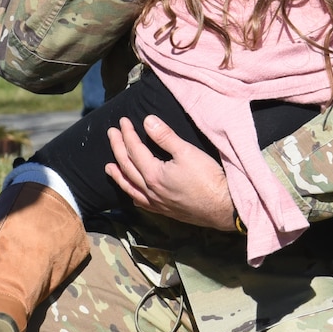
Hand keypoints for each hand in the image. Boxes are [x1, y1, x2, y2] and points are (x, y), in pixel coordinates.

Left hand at [105, 115, 235, 230]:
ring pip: (130, 187)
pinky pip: (142, 203)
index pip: (135, 150)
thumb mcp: (187, 152)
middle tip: (112, 134)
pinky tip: (133, 194)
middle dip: (118, 148)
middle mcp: (150, 190)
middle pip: (127, 167)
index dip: (127, 134)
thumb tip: (148, 121)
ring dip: (118, 175)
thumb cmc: (208, 179)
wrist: (223, 207)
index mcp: (153, 174)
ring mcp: (156, 203)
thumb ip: (165, 137)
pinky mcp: (165, 211)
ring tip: (109, 167)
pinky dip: (133, 195)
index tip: (123, 121)